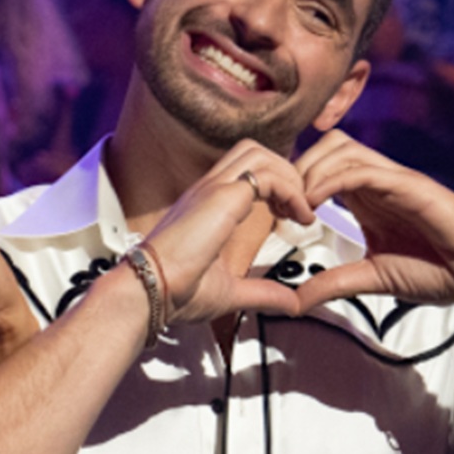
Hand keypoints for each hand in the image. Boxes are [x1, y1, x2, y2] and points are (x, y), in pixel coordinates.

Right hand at [145, 140, 312, 324]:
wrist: (152, 290)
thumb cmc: (175, 291)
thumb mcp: (231, 291)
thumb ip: (262, 292)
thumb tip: (289, 301)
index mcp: (205, 205)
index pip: (244, 171)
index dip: (274, 185)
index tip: (289, 214)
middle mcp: (207, 190)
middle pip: (255, 152)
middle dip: (285, 173)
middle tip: (299, 207)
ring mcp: (212, 189)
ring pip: (262, 156)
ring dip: (290, 179)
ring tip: (301, 211)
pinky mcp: (221, 198)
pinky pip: (268, 177)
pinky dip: (292, 192)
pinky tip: (297, 218)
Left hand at [294, 130, 453, 310]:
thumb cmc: (436, 270)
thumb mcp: (370, 278)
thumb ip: (332, 283)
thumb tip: (295, 301)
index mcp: (365, 195)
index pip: (320, 166)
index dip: (294, 182)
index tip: (277, 214)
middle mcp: (377, 180)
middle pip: (325, 146)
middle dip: (297, 169)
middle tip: (283, 205)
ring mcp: (394, 179)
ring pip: (340, 148)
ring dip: (310, 171)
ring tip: (297, 207)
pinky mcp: (410, 185)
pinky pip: (363, 170)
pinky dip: (332, 180)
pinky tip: (315, 205)